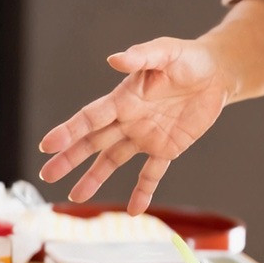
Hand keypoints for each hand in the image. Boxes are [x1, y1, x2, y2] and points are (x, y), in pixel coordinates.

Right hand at [39, 37, 232, 214]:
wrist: (215, 74)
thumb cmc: (187, 58)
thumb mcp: (165, 53)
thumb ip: (141, 57)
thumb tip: (115, 59)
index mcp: (124, 98)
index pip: (91, 118)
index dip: (69, 131)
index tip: (48, 146)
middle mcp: (129, 119)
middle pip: (94, 142)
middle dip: (70, 159)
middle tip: (47, 175)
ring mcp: (146, 136)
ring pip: (114, 160)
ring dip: (95, 178)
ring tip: (75, 196)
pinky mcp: (168, 148)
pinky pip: (152, 174)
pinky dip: (143, 191)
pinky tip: (134, 210)